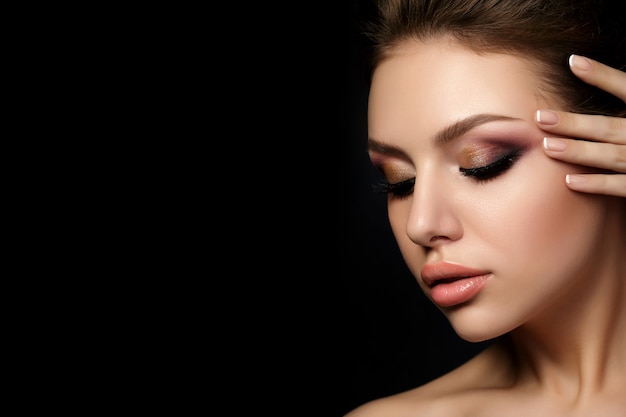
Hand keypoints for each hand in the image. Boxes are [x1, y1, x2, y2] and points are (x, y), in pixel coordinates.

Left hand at [535, 55, 624, 196]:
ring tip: (548, 147)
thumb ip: (624, 100)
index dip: (602, 75)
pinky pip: (622, 186)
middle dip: (574, 123)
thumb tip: (585, 68)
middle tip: (542, 118)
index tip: (573, 62)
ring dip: (579, 152)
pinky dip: (597, 184)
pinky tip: (569, 181)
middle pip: (608, 127)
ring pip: (611, 155)